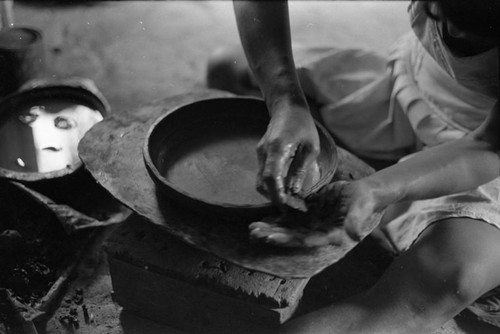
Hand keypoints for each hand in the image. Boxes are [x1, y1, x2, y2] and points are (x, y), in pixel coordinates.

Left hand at [249, 180, 384, 246]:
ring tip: (252, 227)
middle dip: (272, 235)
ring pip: (288, 228)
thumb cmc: (365, 201)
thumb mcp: (361, 209)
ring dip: (271, 228)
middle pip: (291, 236)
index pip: (304, 240)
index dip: (287, 239)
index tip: (270, 237)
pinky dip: (278, 216)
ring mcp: (312, 223)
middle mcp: (317, 232)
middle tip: (253, 232)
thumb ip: (356, 221)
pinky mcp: (310, 212)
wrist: (365, 193)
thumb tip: (356, 234)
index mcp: (328, 236)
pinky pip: (291, 216)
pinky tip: (264, 216)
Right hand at [257, 101, 319, 208]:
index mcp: (277, 148)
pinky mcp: (261, 154)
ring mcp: (260, 153)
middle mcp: (264, 152)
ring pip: (261, 180)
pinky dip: (272, 184)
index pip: (271, 177)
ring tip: (290, 198)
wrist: (287, 106)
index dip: (276, 195)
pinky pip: (264, 174)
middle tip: (290, 206)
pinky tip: (285, 186)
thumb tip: (295, 192)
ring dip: (272, 192)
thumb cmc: (303, 125)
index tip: (285, 207)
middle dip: (274, 197)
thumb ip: (301, 170)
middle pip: (262, 183)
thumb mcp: (310, 148)